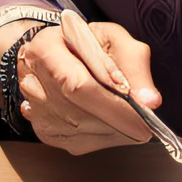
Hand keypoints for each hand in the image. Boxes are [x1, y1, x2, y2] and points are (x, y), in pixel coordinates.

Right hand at [15, 21, 160, 154]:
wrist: (60, 52)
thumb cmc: (88, 44)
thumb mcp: (115, 39)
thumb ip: (135, 65)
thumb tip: (150, 101)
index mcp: (46, 48)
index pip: (78, 85)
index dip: (112, 106)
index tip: (143, 119)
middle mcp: (32, 80)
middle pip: (79, 114)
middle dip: (118, 121)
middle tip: (146, 123)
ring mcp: (36, 110)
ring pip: (82, 133)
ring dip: (113, 129)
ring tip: (126, 113)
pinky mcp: (45, 133)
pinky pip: (82, 143)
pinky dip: (104, 136)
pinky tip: (109, 119)